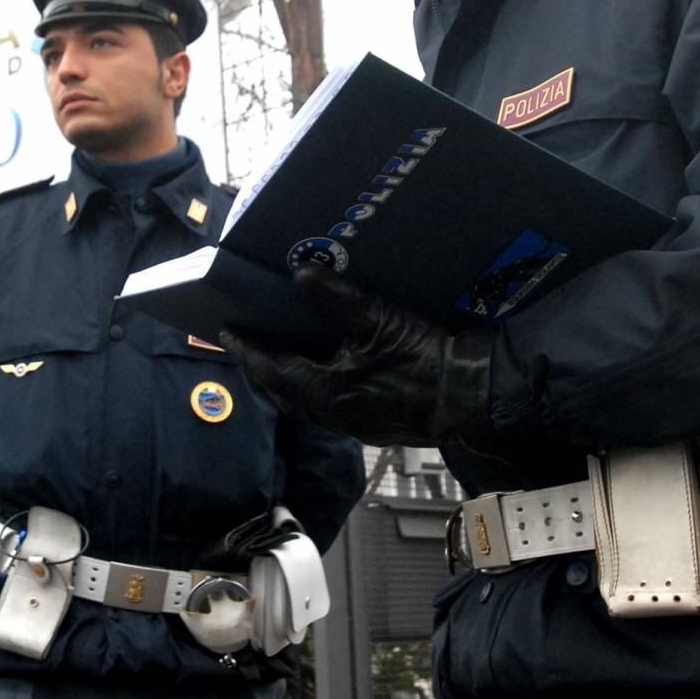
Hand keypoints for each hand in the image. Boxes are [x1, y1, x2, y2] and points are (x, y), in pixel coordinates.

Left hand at [221, 265, 495, 448]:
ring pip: (305, 403)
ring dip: (287, 380)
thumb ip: (337, 298)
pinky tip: (324, 370)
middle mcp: (332, 415)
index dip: (247, 349)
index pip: (271, 369)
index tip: (227, 332)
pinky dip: (314, 386)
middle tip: (247, 344)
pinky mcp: (373, 423)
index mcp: (324, 392)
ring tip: (279, 355)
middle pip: (282, 393)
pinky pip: (329, 406)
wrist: (473, 396)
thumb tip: (300, 274)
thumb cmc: (425, 360)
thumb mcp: (380, 320)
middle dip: (261, 368)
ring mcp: (353, 423)